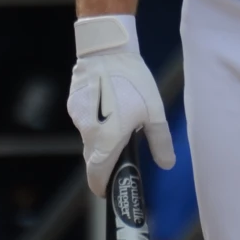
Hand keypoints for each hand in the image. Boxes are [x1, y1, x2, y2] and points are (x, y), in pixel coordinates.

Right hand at [66, 14, 174, 195]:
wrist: (107, 49)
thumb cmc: (134, 80)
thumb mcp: (154, 111)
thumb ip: (160, 141)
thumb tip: (167, 164)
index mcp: (108, 138)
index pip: (97, 174)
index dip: (101, 186)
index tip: (107, 191)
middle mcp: (89, 131)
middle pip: (92, 158)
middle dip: (103, 163)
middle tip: (119, 159)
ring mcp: (78, 117)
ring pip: (87, 139)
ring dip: (99, 140)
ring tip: (117, 124)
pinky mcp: (73, 104)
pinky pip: (83, 121)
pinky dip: (93, 121)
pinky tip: (107, 107)